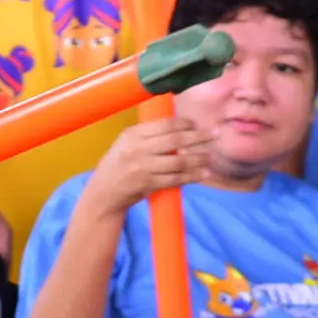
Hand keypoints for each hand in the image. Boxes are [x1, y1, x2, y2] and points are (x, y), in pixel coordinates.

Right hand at [79, 118, 211, 217]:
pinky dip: (191, 177)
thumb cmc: (117, 166)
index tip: (197, 124)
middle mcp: (138, 149)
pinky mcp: (147, 185)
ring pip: (178, 161)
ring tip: (211, 157)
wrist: (103, 194)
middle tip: (214, 135)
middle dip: (198, 137)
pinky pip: (175, 179)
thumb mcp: (127, 144)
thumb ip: (149, 136)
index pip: (165, 125)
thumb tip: (180, 129)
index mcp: (133, 134)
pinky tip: (203, 174)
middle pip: (175, 140)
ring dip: (198, 159)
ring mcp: (143, 168)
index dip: (185, 124)